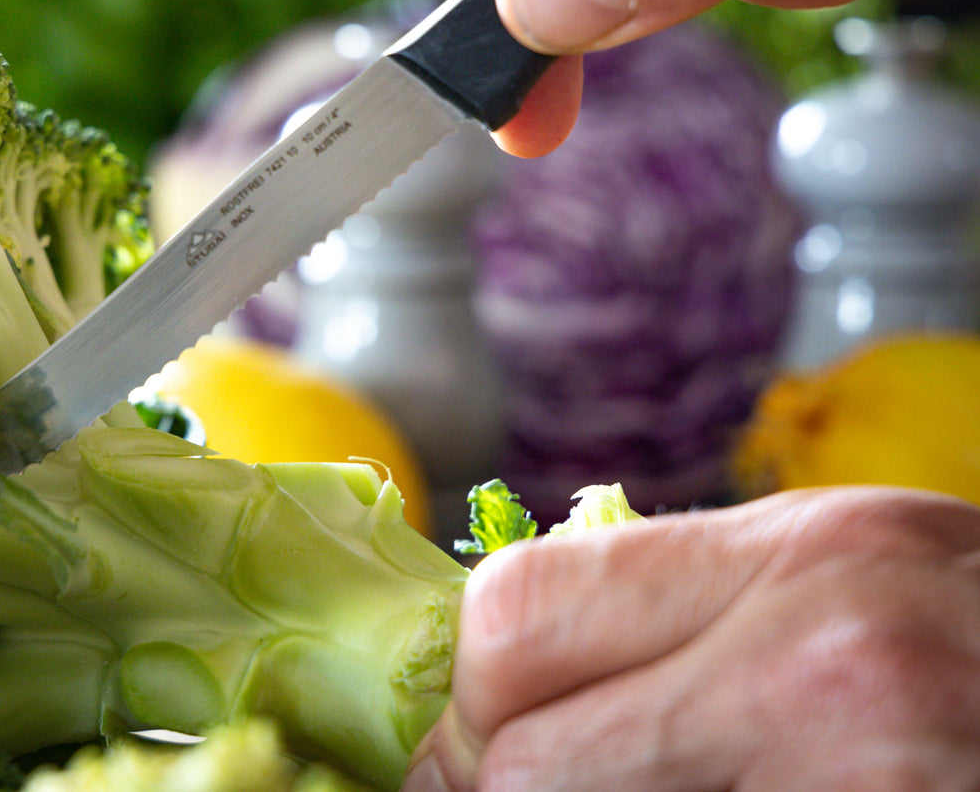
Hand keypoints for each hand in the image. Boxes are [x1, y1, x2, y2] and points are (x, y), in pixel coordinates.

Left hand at [403, 486, 979, 790]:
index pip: (516, 615)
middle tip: (541, 779)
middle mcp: (822, 671)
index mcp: (801, 561)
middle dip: (510, 781)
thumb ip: (680, 600)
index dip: (474, 688)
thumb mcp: (840, 565)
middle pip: (524, 758)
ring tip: (656, 783)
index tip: (481, 725)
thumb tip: (502, 662)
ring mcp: (857, 790)